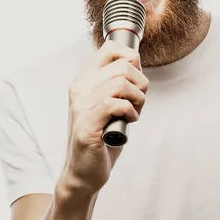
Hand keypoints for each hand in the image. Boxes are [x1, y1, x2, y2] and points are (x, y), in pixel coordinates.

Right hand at [61, 40, 148, 195]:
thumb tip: (136, 62)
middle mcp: (79, 88)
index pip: (110, 48)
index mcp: (84, 80)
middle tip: (139, 100)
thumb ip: (117, 82)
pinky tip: (129, 121)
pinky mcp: (87, 125)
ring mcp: (81, 106)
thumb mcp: (109, 103)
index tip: (136, 77)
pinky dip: (130, 111)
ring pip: (120, 83)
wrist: (84, 171)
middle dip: (140, 82)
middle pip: (122, 65)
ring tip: (134, 111)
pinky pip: (115, 104)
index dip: (131, 58)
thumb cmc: (102, 137)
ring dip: (137, 98)